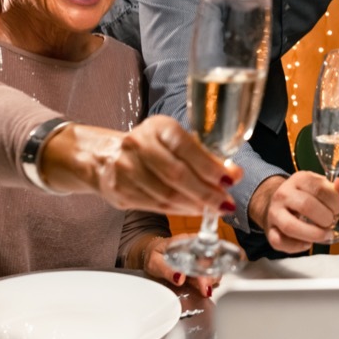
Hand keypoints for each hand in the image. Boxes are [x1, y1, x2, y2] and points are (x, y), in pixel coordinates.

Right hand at [42, 115, 240, 214]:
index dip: (210, 166)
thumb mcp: (174, 140)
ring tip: (213, 208)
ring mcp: (125, 169)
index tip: (230, 179)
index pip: (186, 147)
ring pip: (167, 194)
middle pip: (177, 174)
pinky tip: (193, 210)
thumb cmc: (150, 147)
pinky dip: (179, 211)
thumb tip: (234, 173)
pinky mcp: (120, 192)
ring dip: (195, 205)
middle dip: (206, 191)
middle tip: (226, 202)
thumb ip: (203, 155)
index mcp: (157, 127)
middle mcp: (138, 144)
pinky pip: (156, 206)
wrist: (104, 157)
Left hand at [139, 234, 216, 297]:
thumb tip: (180, 278)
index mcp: (186, 241)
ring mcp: (199, 256)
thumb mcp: (155, 263)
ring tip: (205, 290)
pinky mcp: (199, 265)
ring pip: (213, 266)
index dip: (207, 263)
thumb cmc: (154, 254)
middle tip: (205, 289)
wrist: (152, 253)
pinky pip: (208, 272)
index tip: (204, 278)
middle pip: (212, 258)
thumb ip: (166, 270)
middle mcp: (196, 247)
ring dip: (211, 279)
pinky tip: (204, 288)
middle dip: (211, 275)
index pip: (204, 248)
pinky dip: (209, 281)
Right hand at [251, 174, 338, 253]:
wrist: (276, 203)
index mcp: (299, 179)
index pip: (319, 188)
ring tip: (325, 235)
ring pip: (290, 226)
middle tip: (331, 222)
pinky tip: (308, 244)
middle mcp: (283, 194)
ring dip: (312, 234)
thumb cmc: (303, 196)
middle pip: (305, 205)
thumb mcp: (317, 186)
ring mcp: (274, 213)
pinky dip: (297, 246)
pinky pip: (280, 241)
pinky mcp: (270, 230)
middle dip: (324, 217)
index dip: (334, 201)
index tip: (338, 209)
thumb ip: (331, 188)